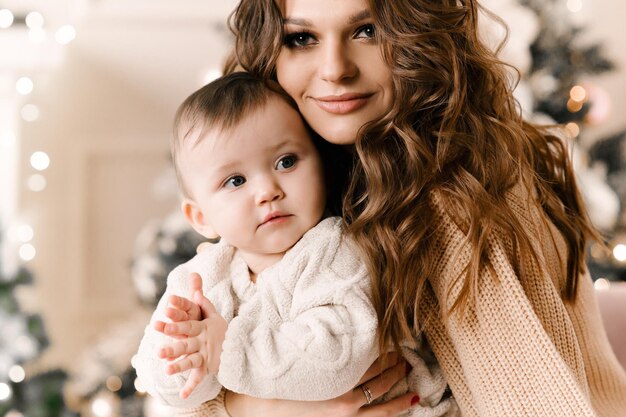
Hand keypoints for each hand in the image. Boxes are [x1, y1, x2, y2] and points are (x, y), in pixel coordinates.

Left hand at [156, 274, 227, 398]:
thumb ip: (201, 298)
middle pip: (187, 344)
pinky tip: (182, 396)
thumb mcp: (212, 314)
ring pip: (191, 361)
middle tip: (159, 350)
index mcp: (202, 328)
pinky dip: (191, 386)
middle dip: (173, 347)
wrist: (240, 346)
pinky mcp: (208, 367)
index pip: (188, 324)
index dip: (177, 320)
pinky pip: (199, 377)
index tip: (164, 314)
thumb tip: (194, 277)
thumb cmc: (222, 329)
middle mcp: (202, 341)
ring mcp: (205, 355)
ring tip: (166, 371)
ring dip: (179, 367)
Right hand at [225, 353, 417, 416]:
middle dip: (394, 368)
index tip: (392, 338)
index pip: (367, 358)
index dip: (383, 348)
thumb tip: (327, 323)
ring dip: (400, 394)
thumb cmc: (273, 383)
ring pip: (382, 406)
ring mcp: (345, 416)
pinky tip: (405, 406)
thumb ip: (313, 344)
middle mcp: (345, 398)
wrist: (255, 410)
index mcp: (334, 376)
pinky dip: (391, 412)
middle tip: (406, 357)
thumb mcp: (294, 358)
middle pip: (378, 379)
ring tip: (412, 384)